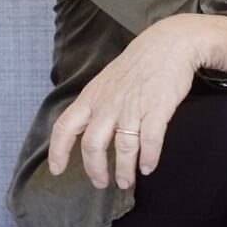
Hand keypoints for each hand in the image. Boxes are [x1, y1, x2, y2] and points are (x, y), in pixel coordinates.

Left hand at [48, 15, 217, 190]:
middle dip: (95, 170)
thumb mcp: (105, 81)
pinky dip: (148, 159)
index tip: (57, 169)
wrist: (169, 44)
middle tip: (100, 182)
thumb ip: (95, 105)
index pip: (65, 127)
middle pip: (93, 145)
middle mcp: (108, 105)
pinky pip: (150, 142)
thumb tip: (86, 130)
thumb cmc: (137, 64)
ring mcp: (133, 108)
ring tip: (125, 181)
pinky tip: (148, 167)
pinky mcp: (157, 110)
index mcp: (92, 97)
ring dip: (123, 170)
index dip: (58, 151)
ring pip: (123, 148)